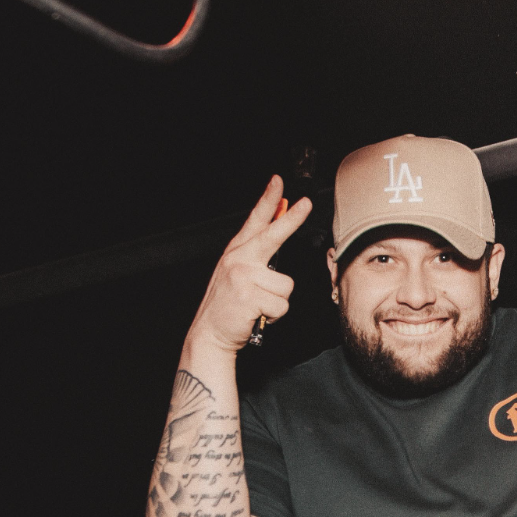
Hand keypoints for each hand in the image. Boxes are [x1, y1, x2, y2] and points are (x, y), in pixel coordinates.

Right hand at [188, 177, 312, 354]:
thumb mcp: (235, 275)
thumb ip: (254, 257)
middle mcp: (239, 259)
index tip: (278, 182)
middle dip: (291, 219)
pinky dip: (274, 316)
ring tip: (259, 306)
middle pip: (272, 235)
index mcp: (236, 252)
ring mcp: (243, 276)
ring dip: (277, 302)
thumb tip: (274, 236)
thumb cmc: (228, 307)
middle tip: (306, 203)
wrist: (210, 333)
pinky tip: (257, 315)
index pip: (255, 221)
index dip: (268, 200)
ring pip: (285, 286)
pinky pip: (281, 306)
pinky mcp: (249, 296)